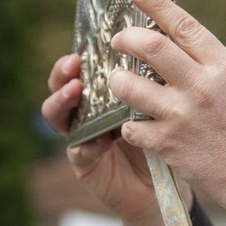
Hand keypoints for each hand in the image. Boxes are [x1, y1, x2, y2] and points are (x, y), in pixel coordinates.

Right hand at [41, 51, 167, 225]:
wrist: (167, 185)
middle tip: (74, 63)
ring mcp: (82, 134)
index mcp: (107, 91)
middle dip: (63, 71)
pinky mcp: (84, 162)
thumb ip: (157, 83)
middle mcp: (89, 109)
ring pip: (57, 113)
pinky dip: (86, 142)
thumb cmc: (169, 137)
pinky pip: (78, 149)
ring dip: (62, 100)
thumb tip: (165, 47)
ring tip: (76, 91)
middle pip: (63, 83)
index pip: (88, 65)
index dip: (84, 51)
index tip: (91, 40)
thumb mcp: (165, 105)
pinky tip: (100, 140)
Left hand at [107, 0, 225, 225]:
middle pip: (150, 47)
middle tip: (118, 41)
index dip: (157, 3)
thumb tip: (173, 38)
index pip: (184, 25)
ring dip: (118, 81)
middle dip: (125, 38)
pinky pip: (130, 124)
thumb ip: (209, 63)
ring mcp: (182, 115)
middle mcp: (202, 86)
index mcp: (225, 67)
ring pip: (128, 85)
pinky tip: (139, 126)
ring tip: (121, 82)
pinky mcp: (167, 143)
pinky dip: (130, 124)